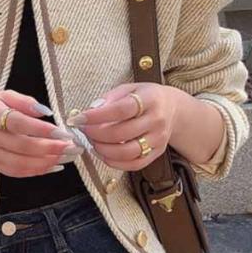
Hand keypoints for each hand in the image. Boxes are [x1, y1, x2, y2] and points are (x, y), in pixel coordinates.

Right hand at [0, 90, 82, 176]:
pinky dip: (35, 171)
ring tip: (66, 157)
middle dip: (50, 149)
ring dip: (46, 162)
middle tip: (71, 147)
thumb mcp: (3, 95)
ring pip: (20, 163)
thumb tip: (47, 113)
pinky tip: (52, 166)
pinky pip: (15, 172)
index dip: (42, 130)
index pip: (19, 123)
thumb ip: (25, 102)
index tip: (63, 132)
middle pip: (23, 147)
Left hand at [67, 83, 182, 170]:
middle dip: (96, 134)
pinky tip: (103, 153)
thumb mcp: (129, 88)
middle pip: (122, 133)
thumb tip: (90, 111)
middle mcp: (156, 120)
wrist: (172, 109)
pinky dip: (114, 162)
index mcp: (149, 99)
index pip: (121, 110)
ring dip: (104, 150)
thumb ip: (110, 98)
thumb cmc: (145, 98)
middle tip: (84, 130)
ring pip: (128, 152)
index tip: (79, 118)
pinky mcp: (156, 153)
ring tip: (93, 142)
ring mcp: (158, 139)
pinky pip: (134, 164)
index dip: (97, 116)